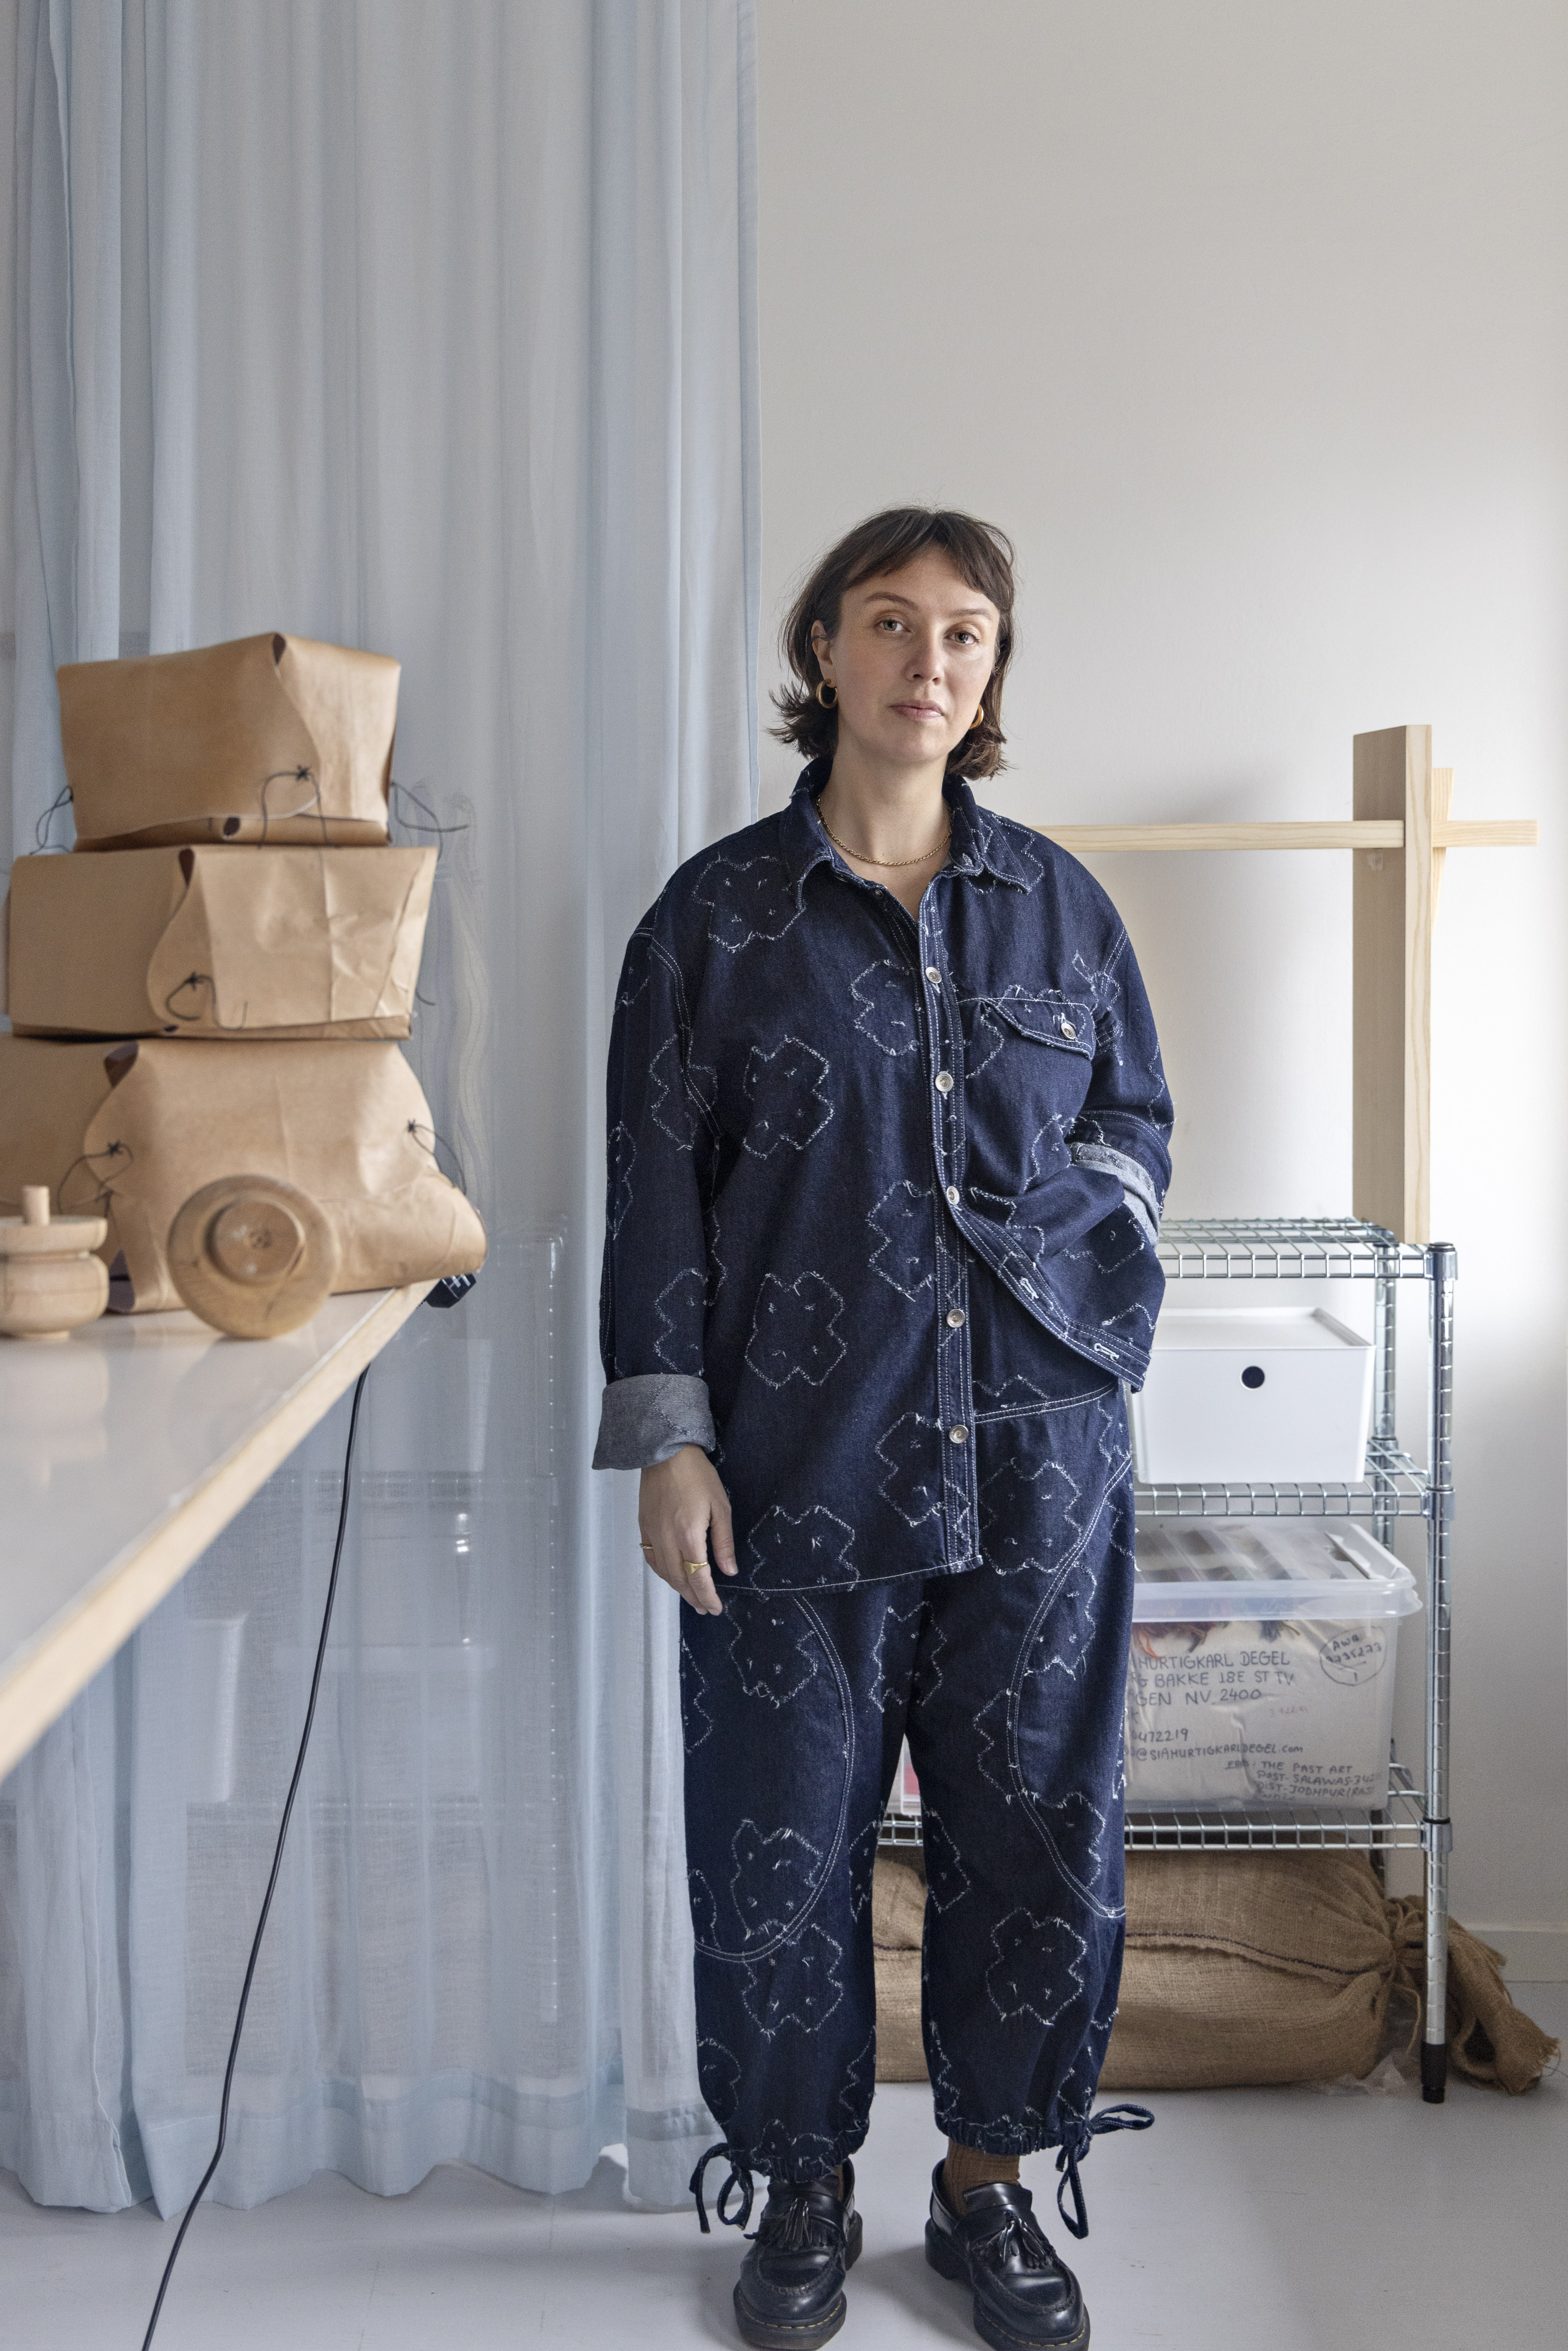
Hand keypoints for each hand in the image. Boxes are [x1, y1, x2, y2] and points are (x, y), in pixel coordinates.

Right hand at [639, 1445, 737, 1615]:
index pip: (698, 1578)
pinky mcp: (644, 1526)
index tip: (716, 1608)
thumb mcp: (720, 1507)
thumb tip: (729, 1571)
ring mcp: (653, 1534)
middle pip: (680, 1580)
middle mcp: (668, 1539)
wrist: (666, 1453)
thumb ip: (723, 1542)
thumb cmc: (697, 1475)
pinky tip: (670, 1575)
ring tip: (691, 1597)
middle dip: (694, 1598)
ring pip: (664, 1572)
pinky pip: (651, 1558)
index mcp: (689, 1535)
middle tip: (705, 1608)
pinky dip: (661, 1572)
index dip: (707, 1597)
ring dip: (678, 1589)